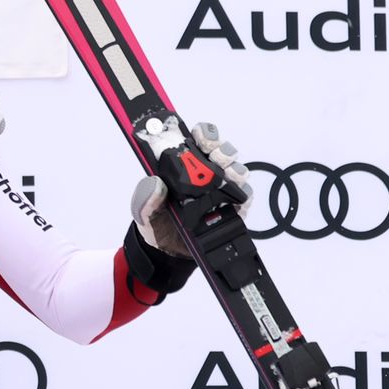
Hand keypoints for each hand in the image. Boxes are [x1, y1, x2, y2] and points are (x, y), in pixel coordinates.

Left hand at [131, 121, 249, 256]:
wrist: (169, 254)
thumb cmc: (157, 225)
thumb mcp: (143, 212)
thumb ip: (144, 197)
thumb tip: (155, 182)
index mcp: (183, 168)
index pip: (197, 141)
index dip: (203, 133)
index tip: (200, 136)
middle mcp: (205, 175)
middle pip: (221, 151)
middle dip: (220, 147)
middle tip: (215, 155)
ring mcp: (221, 190)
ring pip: (237, 169)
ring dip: (234, 167)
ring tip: (228, 174)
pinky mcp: (233, 208)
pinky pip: (245, 194)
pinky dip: (243, 191)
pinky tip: (235, 193)